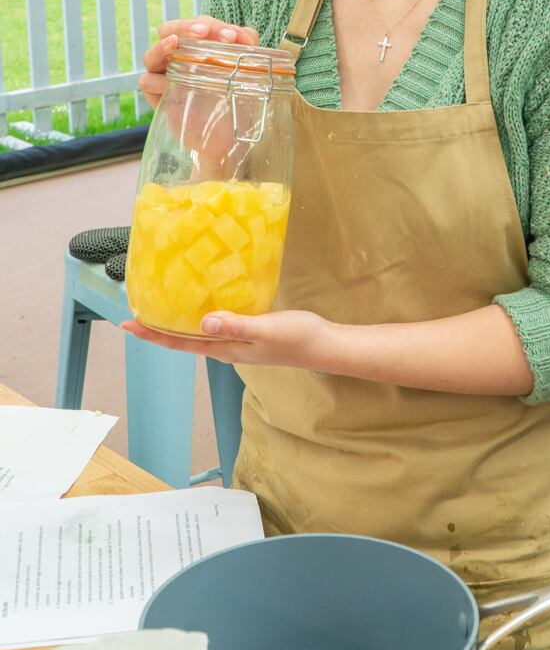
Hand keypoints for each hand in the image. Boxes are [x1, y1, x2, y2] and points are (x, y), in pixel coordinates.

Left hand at [120, 310, 330, 367]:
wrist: (322, 344)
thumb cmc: (296, 337)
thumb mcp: (266, 329)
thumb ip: (235, 326)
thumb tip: (202, 322)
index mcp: (225, 348)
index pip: (180, 343)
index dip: (152, 334)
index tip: (128, 325)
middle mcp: (225, 347)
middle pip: (183, 339)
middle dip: (157, 327)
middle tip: (136, 310)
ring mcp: (236, 340)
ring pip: (198, 332)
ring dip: (177, 321)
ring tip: (161, 304)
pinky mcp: (248, 331)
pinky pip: (215, 324)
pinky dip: (200, 314)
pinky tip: (202, 300)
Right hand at [139, 16, 259, 110]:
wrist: (228, 136)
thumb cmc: (234, 98)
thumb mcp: (246, 71)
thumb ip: (247, 48)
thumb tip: (244, 36)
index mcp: (198, 46)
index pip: (200, 25)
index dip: (214, 26)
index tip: (232, 37)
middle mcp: (178, 56)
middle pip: (169, 30)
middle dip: (185, 26)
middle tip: (203, 32)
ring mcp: (164, 75)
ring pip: (151, 54)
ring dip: (162, 46)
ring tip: (175, 43)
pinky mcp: (157, 97)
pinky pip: (146, 81)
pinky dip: (155, 79)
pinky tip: (168, 81)